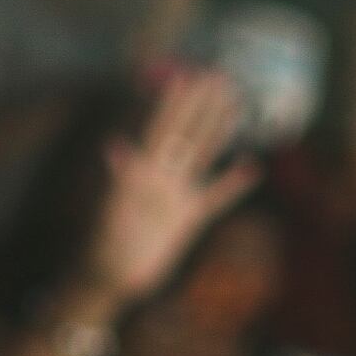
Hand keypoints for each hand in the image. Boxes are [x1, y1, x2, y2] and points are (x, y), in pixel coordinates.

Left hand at [84, 67, 258, 306]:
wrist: (112, 280)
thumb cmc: (103, 249)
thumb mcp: (109, 213)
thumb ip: (118, 181)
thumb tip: (114, 148)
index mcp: (142, 173)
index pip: (161, 131)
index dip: (172, 104)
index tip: (185, 76)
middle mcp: (161, 177)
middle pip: (186, 133)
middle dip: (201, 104)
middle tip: (218, 75)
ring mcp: (176, 195)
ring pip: (203, 155)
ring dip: (219, 129)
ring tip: (236, 103)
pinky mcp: (188, 218)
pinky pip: (215, 197)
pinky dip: (233, 183)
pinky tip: (252, 166)